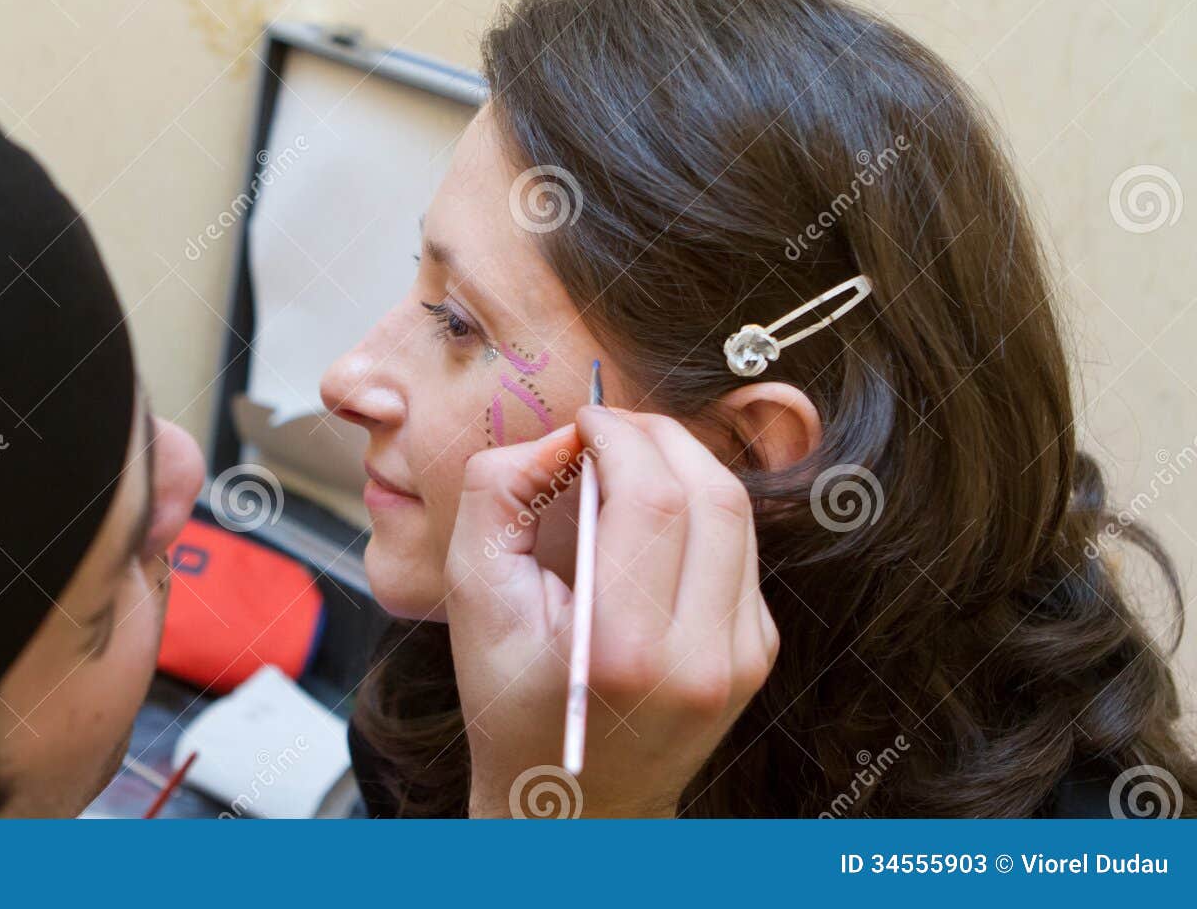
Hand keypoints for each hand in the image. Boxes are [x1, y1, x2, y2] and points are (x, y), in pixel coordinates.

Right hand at [444, 406, 777, 817]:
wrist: (575, 804)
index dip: (620, 434)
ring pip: (737, 514)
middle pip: (712, 493)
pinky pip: (740, 550)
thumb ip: (498, 495)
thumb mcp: (471, 596)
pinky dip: (699, 510)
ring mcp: (738, 659)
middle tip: (608, 427)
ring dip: (684, 465)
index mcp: (623, 648)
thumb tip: (562, 437)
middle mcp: (699, 658)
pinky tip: (652, 517)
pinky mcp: (753, 653)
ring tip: (627, 459)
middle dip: (658, 436)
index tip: (583, 420)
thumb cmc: (509, 702)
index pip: (653, 496)